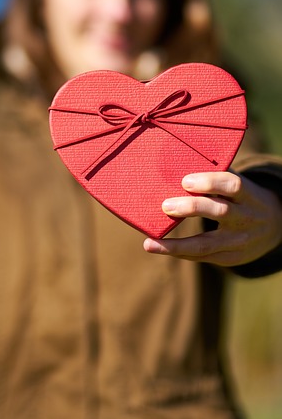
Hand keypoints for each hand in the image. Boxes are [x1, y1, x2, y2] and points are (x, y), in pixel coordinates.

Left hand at [143, 171, 281, 265]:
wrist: (276, 228)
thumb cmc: (244, 198)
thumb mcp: (240, 185)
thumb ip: (217, 175)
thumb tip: (179, 159)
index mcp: (248, 194)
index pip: (233, 185)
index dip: (210, 182)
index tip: (185, 180)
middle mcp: (246, 218)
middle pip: (219, 211)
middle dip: (191, 207)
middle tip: (165, 205)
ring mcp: (239, 241)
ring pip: (207, 244)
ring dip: (176, 245)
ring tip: (149, 244)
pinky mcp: (231, 258)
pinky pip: (203, 256)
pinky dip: (180, 252)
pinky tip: (159, 248)